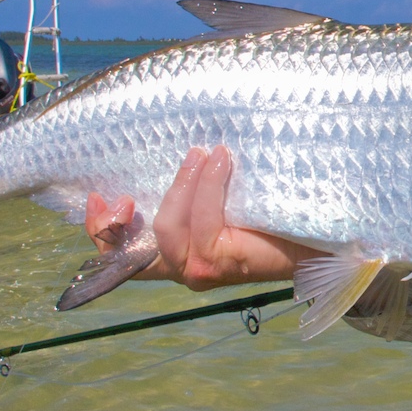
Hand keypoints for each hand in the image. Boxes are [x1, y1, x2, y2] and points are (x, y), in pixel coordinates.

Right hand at [84, 145, 318, 290]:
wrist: (314, 241)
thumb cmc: (268, 216)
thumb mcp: (220, 198)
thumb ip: (192, 186)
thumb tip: (179, 140)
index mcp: (173, 253)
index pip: (119, 254)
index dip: (100, 230)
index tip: (97, 196)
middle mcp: (180, 268)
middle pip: (134, 246)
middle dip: (132, 210)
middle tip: (162, 166)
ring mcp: (198, 270)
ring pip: (168, 228)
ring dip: (184, 183)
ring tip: (203, 153)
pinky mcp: (220, 264)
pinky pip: (202, 221)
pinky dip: (208, 186)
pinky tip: (221, 162)